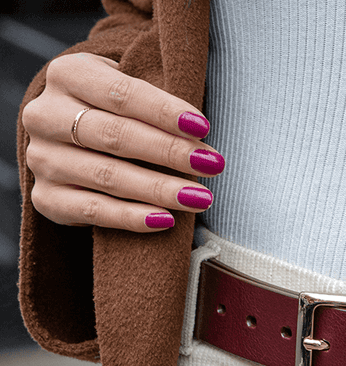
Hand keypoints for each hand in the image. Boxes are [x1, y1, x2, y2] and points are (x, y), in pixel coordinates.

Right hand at [21, 52, 224, 231]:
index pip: (121, 93)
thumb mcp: (126, 92)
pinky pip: (94, 211)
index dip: (163, 111)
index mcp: (67, 75)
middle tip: (212, 164)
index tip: (203, 127)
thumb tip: (199, 129)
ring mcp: (43, 159)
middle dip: (170, 152)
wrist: (68, 143)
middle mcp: (45, 115)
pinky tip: (165, 220)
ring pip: (108, 177)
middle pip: (116, 136)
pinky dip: (132, 218)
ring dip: (160, 189)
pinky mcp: (46, 198)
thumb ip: (152, 101)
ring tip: (201, 197)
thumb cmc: (115, 114)